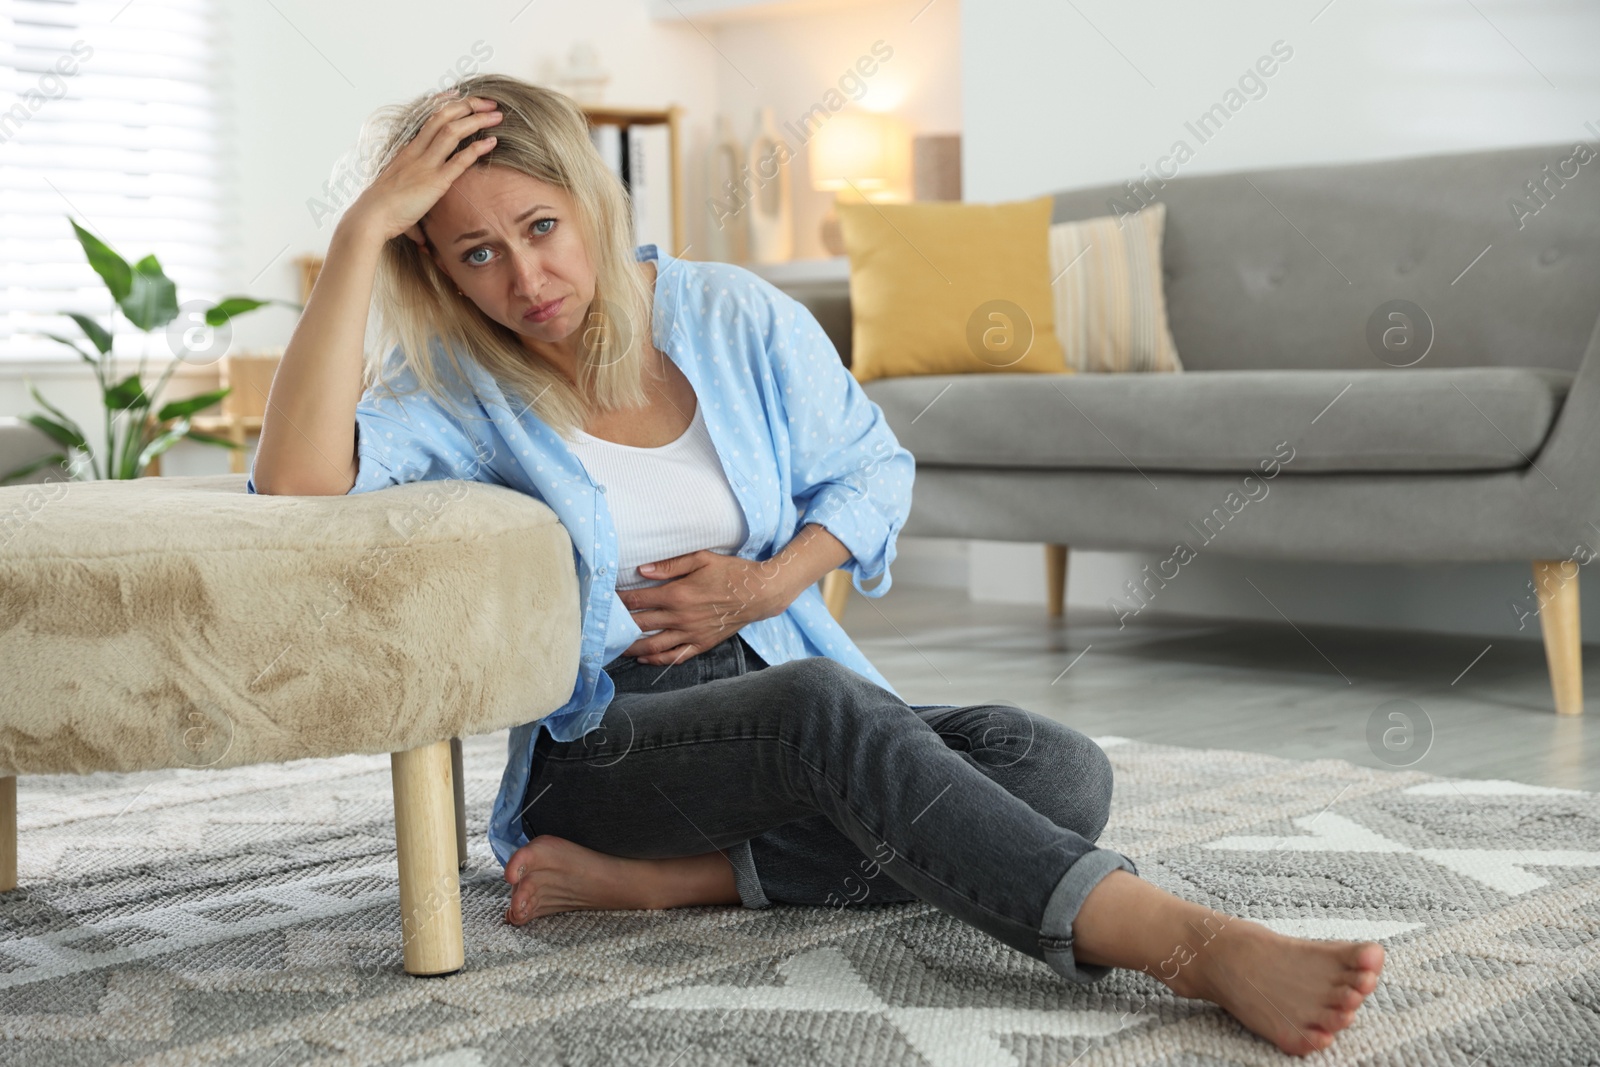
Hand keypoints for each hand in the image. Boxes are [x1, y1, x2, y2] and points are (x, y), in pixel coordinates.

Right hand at [344, 93, 502, 245]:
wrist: (372, 216)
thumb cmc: (382, 209)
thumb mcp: (397, 189)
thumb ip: (412, 191)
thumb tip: (421, 223)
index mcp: (408, 150)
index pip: (430, 118)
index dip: (447, 103)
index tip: (461, 95)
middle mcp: (417, 151)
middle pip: (443, 117)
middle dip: (468, 106)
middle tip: (488, 102)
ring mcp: (426, 164)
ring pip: (453, 132)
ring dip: (477, 120)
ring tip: (496, 115)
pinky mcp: (435, 182)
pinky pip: (459, 160)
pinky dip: (477, 148)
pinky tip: (492, 141)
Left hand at [619, 551, 797, 663]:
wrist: (759, 593)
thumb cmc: (732, 572)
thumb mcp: (702, 558)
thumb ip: (670, 564)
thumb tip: (641, 570)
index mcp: (677, 594)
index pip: (637, 600)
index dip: (618, 600)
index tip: (606, 598)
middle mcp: (680, 617)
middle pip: (639, 624)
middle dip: (619, 624)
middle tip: (603, 624)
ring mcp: (691, 634)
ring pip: (653, 646)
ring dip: (632, 647)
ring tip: (616, 646)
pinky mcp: (701, 644)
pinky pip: (675, 656)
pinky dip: (657, 660)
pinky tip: (644, 658)